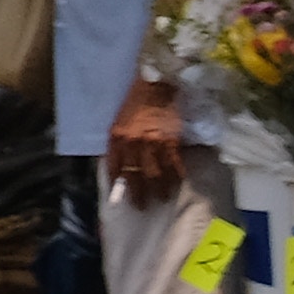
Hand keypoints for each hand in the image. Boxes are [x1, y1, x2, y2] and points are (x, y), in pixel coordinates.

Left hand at [107, 79, 194, 204]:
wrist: (154, 86)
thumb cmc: (134, 103)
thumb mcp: (118, 123)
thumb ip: (119, 144)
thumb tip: (122, 165)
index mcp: (116, 138)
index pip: (114, 168)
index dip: (118, 184)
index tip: (122, 196)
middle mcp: (132, 143)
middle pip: (135, 176)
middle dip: (139, 194)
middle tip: (142, 206)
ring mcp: (152, 143)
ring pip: (155, 174)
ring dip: (159, 189)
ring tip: (162, 198)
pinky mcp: (170, 141)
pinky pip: (173, 164)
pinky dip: (176, 175)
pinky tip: (178, 183)